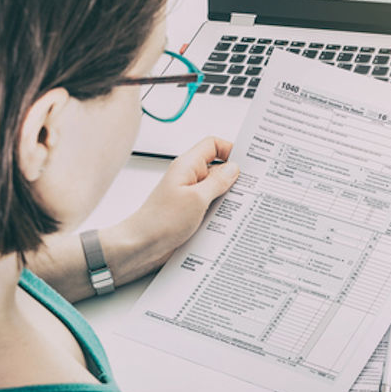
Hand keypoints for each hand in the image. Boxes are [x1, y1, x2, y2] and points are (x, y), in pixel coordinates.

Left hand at [120, 136, 239, 274]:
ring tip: (238, 206)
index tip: (247, 163)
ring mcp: (189, 195)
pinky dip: (220, 211)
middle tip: (250, 187)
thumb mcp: (197, 199)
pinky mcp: (189, 212)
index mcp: (187, 166)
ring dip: (228, 197)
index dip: (230, 149)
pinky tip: (227, 220)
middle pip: (217, 167)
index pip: (212, 145)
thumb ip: (218, 182)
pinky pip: (211, 205)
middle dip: (234, 177)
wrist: (141, 246)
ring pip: (216, 189)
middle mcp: (188, 178)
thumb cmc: (160, 221)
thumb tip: (233, 169)